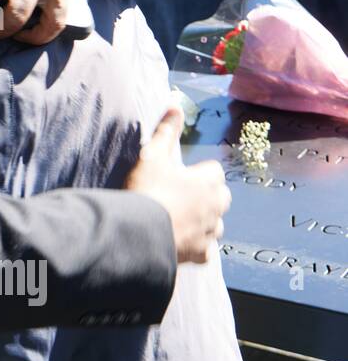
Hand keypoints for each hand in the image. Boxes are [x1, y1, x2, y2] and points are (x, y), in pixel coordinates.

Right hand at [125, 107, 229, 263]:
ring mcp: (209, 233)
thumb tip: (174, 106)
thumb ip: (166, 132)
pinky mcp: (199, 254)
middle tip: (182, 197)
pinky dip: (195, 247)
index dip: (198, 172)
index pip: (215, 172)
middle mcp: (216, 208)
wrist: (138, 233)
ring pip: (215, 225)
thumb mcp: (152, 155)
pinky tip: (179, 244)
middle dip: (207, 197)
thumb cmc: (148, 190)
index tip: (181, 174)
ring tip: (180, 220)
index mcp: (208, 183)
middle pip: (221, 199)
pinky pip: (204, 251)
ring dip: (204, 222)